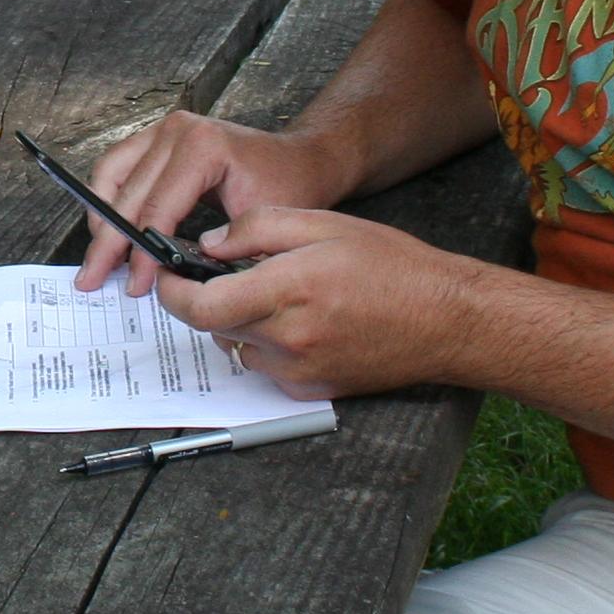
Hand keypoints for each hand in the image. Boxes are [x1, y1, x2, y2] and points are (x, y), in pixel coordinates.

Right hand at [73, 111, 352, 297]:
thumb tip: (181, 282)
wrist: (301, 159)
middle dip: (109, 244)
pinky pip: (117, 166)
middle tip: (94, 279)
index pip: (157, 208)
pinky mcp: (157, 136)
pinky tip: (107, 230)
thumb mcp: (262, 223)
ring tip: (97, 260)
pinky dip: (107, 198)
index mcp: (203, 147)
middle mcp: (177, 131)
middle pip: (127, 195)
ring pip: (110, 175)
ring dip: (100, 219)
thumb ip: (222, 250)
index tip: (136, 286)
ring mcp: (164, 129)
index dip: (141, 253)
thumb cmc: (289, 186)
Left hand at [146, 206, 486, 399]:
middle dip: (207, 300)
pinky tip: (298, 321)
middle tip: (224, 275)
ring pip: (236, 346)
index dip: (173, 292)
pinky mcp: (309, 388)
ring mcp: (298, 370)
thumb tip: (211, 244)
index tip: (168, 275)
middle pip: (213, 327)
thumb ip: (258, 229)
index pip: (201, 306)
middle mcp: (288, 338)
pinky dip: (265, 344)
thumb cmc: (393, 267)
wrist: (445, 320)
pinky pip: (264, 368)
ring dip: (237, 322)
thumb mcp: (323, 224)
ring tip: (275, 294)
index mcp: (288, 290)